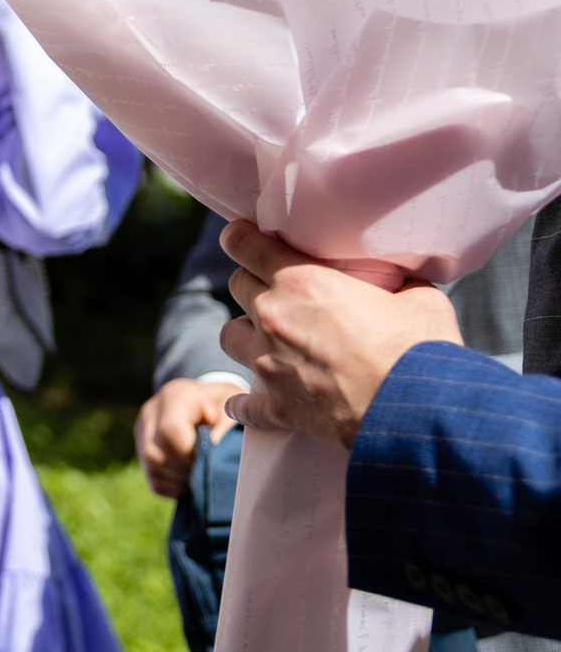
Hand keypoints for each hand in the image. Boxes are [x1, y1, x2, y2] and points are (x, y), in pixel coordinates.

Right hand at [135, 377, 238, 498]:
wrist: (208, 398)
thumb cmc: (223, 403)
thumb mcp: (230, 408)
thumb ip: (224, 427)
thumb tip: (215, 453)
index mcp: (174, 396)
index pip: (169, 430)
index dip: (188, 453)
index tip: (209, 462)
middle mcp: (151, 412)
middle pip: (154, 450)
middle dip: (183, 470)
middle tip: (206, 476)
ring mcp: (143, 430)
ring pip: (149, 464)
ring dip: (176, 479)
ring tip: (199, 481)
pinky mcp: (141, 446)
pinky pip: (150, 476)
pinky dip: (170, 486)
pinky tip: (188, 484)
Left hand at [216, 220, 461, 449]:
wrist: (418, 413)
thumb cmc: (421, 351)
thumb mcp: (421, 299)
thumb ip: (403, 285)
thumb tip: (407, 284)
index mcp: (302, 282)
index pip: (244, 244)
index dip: (240, 238)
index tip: (242, 238)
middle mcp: (274, 317)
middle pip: (238, 285)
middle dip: (253, 283)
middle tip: (274, 289)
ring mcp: (269, 363)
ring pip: (230, 335)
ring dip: (245, 334)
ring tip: (265, 339)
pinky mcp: (278, 407)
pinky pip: (245, 405)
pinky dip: (244, 405)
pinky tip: (243, 406)